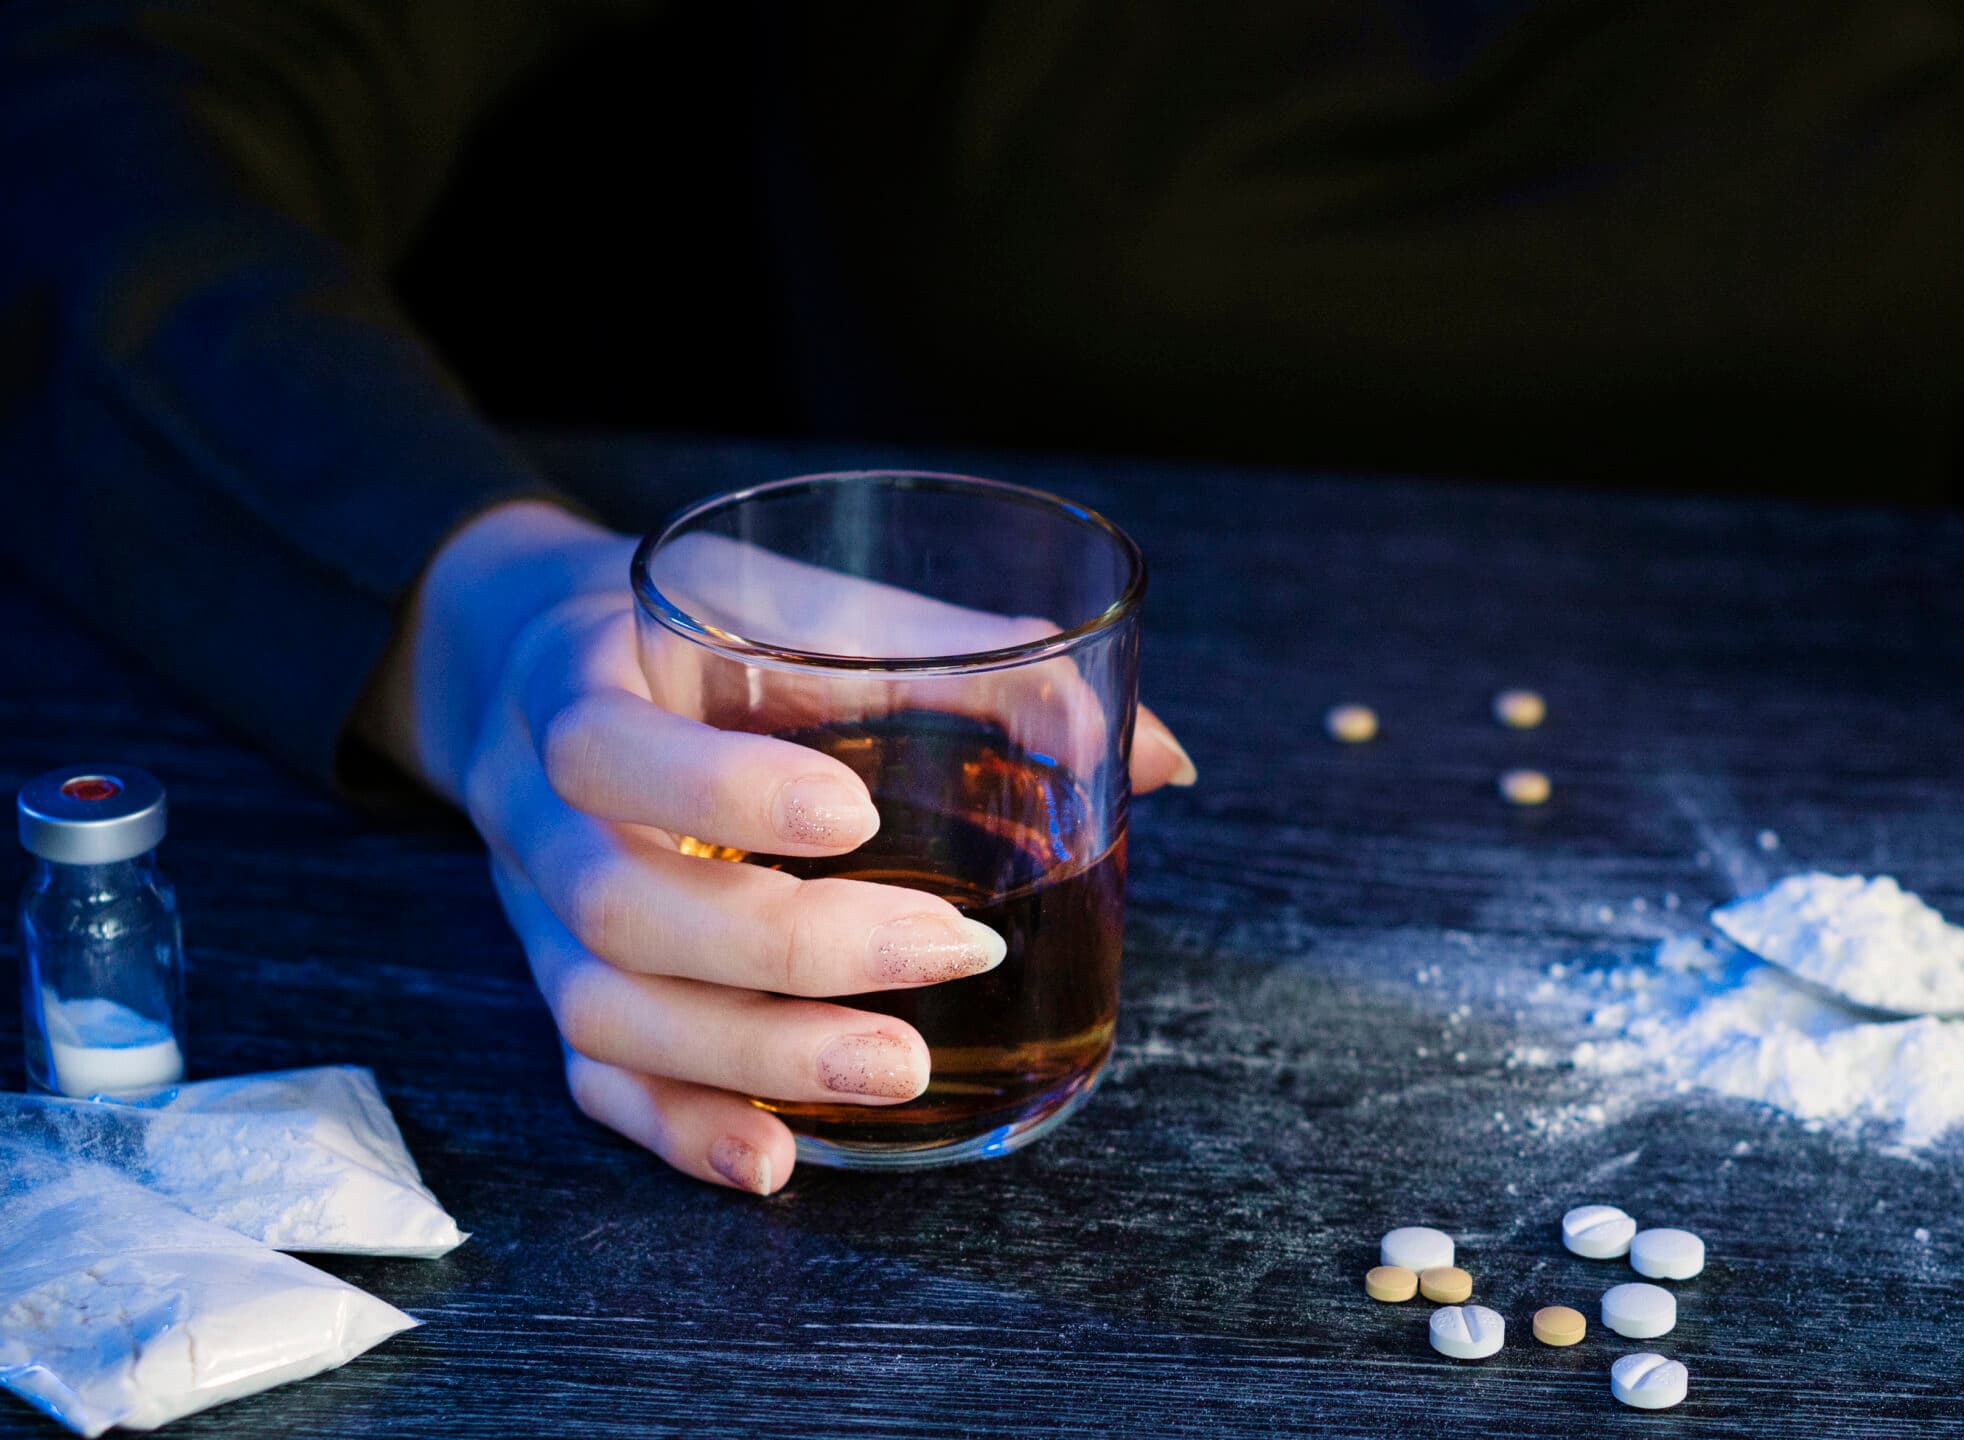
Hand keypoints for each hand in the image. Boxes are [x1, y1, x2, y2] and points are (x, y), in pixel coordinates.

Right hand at [358, 501, 1193, 1192]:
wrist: (542, 649)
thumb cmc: (710, 624)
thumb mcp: (807, 601)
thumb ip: (966, 657)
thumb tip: (1158, 759)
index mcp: (576, 681)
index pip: (603, 749)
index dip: (721, 797)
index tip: (860, 820)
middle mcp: (535, 811)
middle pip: (618, 908)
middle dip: (790, 949)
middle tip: (954, 951)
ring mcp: (536, 913)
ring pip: (604, 1012)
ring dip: (753, 1055)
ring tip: (899, 1069)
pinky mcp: (563, 985)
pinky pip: (594, 1079)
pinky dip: (680, 1127)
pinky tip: (776, 1157)